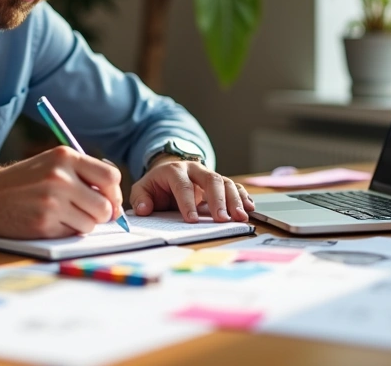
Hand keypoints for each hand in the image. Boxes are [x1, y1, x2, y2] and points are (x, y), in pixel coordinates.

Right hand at [0, 146, 122, 238]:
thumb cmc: (24, 182)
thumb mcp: (52, 164)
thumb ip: (83, 174)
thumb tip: (115, 199)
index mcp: (65, 157)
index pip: (111, 177)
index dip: (114, 193)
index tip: (109, 200)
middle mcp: (60, 177)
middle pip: (106, 205)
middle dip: (102, 214)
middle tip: (90, 213)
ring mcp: (52, 201)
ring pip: (92, 223)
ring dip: (83, 224)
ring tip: (64, 215)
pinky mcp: (44, 223)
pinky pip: (73, 233)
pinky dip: (67, 231)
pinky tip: (50, 221)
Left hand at [130, 159, 254, 222]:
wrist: (170, 171)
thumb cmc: (157, 185)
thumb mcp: (143, 189)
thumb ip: (141, 199)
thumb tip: (143, 210)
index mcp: (175, 171)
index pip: (183, 185)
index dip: (187, 202)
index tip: (191, 220)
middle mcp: (195, 169)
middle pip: (211, 179)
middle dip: (218, 200)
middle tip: (222, 219)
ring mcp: (210, 175)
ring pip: (226, 182)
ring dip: (235, 200)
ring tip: (241, 217)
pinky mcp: (220, 183)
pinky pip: (234, 187)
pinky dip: (243, 197)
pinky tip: (250, 208)